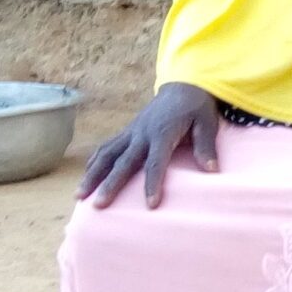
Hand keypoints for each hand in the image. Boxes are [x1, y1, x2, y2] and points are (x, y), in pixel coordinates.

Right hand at [78, 81, 220, 209]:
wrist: (182, 86)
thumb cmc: (196, 107)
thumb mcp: (207, 122)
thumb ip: (206, 146)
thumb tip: (211, 170)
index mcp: (162, 132)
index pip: (155, 162)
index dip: (153, 184)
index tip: (150, 205)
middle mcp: (142, 134)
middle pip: (123, 162)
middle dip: (110, 185)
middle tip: (99, 205)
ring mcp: (131, 133)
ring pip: (107, 155)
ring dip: (92, 175)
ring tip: (80, 196)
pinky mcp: (126, 133)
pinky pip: (106, 148)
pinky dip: (94, 163)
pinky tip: (85, 179)